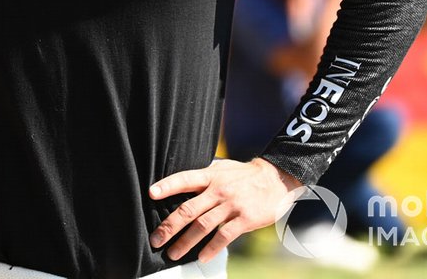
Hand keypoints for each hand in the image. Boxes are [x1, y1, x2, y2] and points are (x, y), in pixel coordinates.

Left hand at [149, 157, 300, 262]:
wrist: (276, 178)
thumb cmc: (244, 175)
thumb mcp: (222, 168)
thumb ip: (204, 176)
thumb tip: (180, 184)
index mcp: (211, 176)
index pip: (184, 179)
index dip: (167, 186)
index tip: (150, 194)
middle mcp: (218, 190)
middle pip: (188, 209)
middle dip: (169, 226)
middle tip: (156, 240)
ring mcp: (231, 205)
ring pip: (203, 226)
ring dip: (185, 242)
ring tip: (173, 253)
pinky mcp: (244, 219)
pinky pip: (224, 236)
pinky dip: (211, 249)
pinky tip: (201, 257)